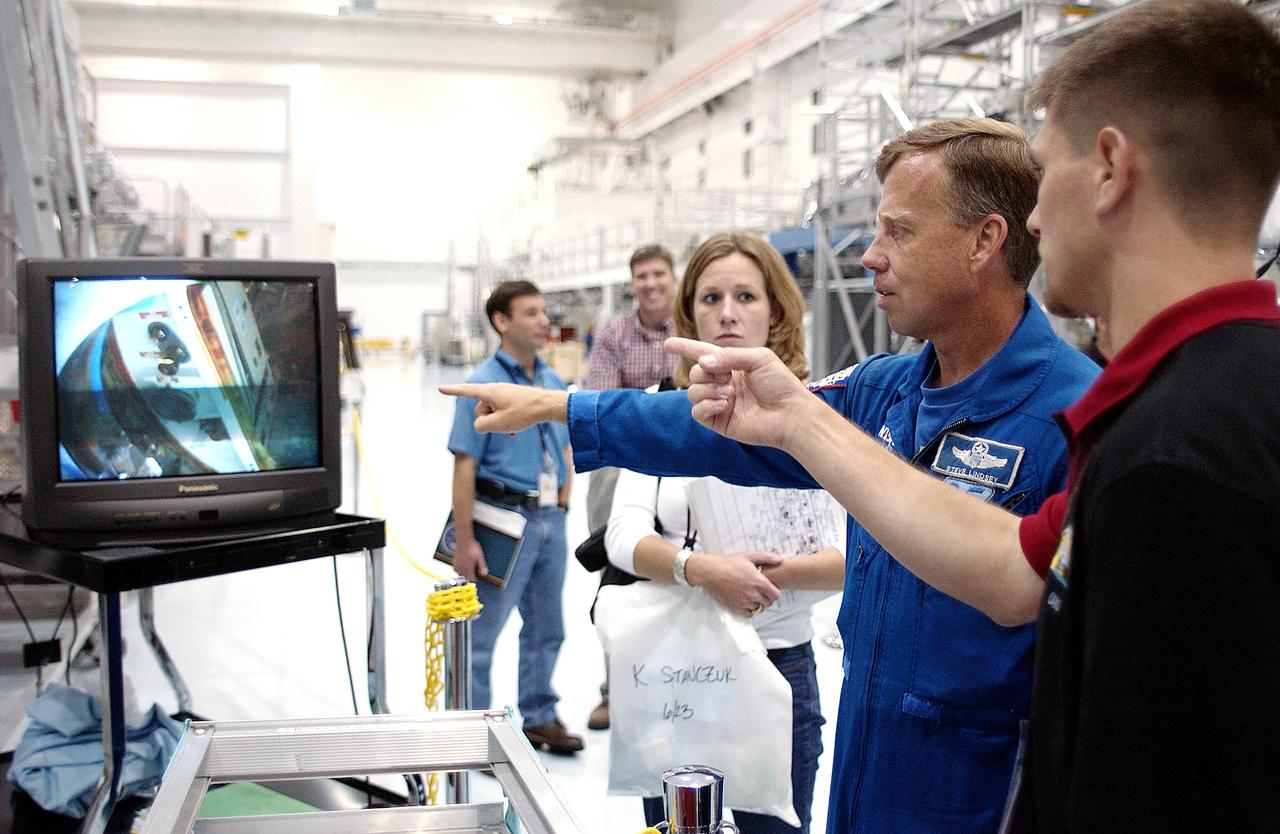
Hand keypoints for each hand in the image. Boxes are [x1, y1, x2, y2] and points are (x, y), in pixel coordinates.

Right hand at [438, 383, 567, 433]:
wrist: (548, 406)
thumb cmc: (524, 413)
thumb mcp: (498, 424)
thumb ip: (481, 426)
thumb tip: (479, 425)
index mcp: (489, 392)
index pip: (466, 391)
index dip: (452, 391)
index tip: (440, 388)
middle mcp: (495, 390)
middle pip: (480, 409)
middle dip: (488, 421)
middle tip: (505, 424)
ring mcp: (505, 394)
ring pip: (493, 413)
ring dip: (499, 424)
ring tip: (513, 428)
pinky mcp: (513, 399)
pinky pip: (502, 413)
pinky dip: (506, 422)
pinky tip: (515, 430)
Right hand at [451, 537, 487, 581]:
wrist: (463, 540)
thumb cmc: (472, 547)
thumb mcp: (480, 557)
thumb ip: (482, 566)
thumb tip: (484, 574)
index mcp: (468, 568)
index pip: (471, 579)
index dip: (476, 577)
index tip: (478, 573)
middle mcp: (461, 568)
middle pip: (466, 577)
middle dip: (470, 574)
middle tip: (474, 567)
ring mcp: (457, 565)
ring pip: (460, 574)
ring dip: (464, 572)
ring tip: (469, 566)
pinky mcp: (454, 561)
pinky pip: (456, 569)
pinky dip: (460, 569)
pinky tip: (463, 564)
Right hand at [664, 337, 813, 450]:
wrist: (790, 414)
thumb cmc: (781, 385)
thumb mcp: (758, 358)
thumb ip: (728, 356)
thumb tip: (703, 362)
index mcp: (732, 365)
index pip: (702, 354)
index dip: (684, 348)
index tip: (667, 344)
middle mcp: (723, 383)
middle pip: (694, 373)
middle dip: (704, 373)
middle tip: (727, 378)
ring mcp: (719, 402)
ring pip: (692, 392)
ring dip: (707, 390)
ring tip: (729, 393)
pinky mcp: (718, 421)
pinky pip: (696, 412)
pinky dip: (705, 406)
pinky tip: (723, 405)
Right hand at [686, 551, 783, 617]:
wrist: (710, 572)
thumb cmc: (728, 563)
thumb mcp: (749, 556)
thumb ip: (767, 558)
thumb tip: (780, 559)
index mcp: (759, 582)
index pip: (776, 595)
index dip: (774, 592)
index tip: (769, 588)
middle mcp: (753, 594)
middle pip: (768, 603)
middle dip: (766, 597)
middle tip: (759, 591)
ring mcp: (745, 602)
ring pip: (758, 608)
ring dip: (756, 603)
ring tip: (750, 594)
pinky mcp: (736, 608)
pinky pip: (748, 614)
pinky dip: (748, 610)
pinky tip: (744, 601)